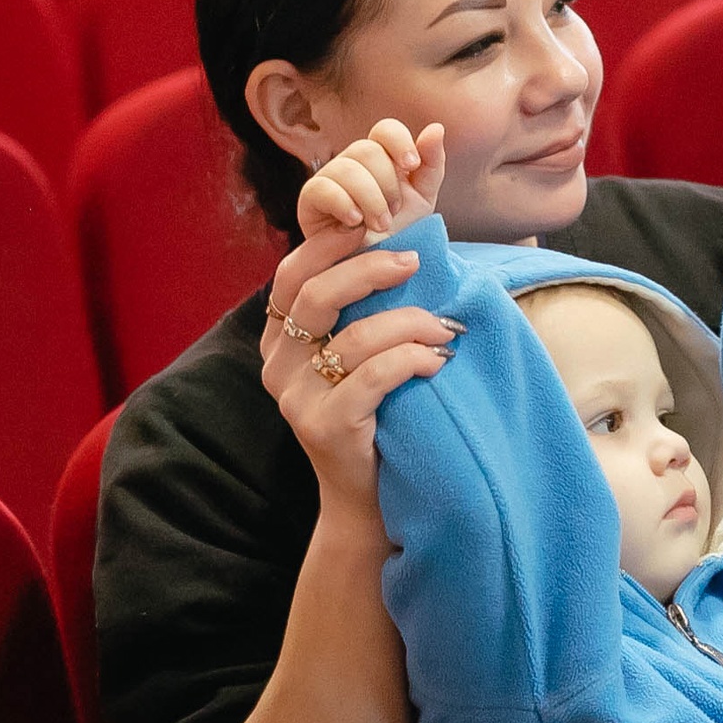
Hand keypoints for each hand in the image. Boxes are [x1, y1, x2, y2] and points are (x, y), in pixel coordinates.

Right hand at [263, 121, 462, 508]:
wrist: (368, 501)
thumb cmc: (376, 416)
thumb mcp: (359, 357)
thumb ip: (361, 310)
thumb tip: (404, 244)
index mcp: (279, 340)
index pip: (293, 273)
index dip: (331, 241)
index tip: (378, 222)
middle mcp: (276, 365)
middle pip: (314, 294)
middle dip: (369, 269)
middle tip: (417, 261)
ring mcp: (295, 399)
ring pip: (350, 336)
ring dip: (408, 322)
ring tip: (445, 329)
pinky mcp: (324, 428)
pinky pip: (370, 378)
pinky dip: (411, 360)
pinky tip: (437, 362)